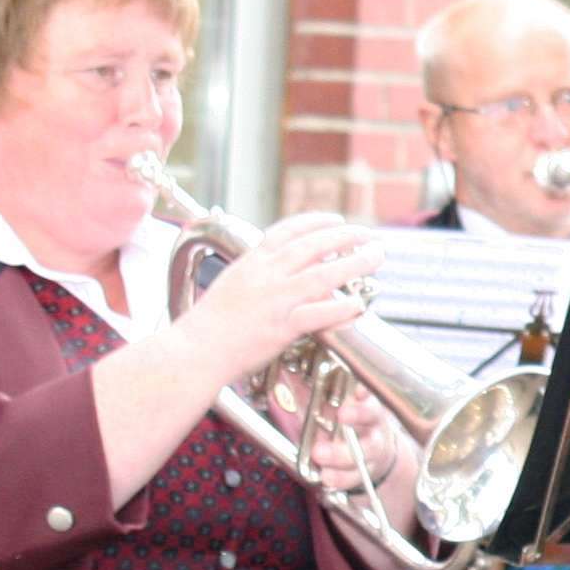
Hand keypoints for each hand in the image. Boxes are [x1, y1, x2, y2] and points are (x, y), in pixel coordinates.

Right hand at [175, 213, 381, 390]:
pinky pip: (319, 313)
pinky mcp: (281, 326)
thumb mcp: (232, 286)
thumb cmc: (209, 326)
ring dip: (354, 263)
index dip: (315, 222)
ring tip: (376, 256)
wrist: (193, 351)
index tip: (335, 219)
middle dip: (344, 236)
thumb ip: (259, 276)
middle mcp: (264, 276)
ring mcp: (274, 300)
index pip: (286, 231)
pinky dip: (342, 308)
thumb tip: (288, 272)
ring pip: (323, 275)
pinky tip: (360, 304)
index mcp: (250, 263)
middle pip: (312, 246)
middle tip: (368, 234)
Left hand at [266, 366, 414, 491]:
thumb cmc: (348, 426)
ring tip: (320, 454)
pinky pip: (355, 478)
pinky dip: (340, 479)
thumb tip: (287, 374)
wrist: (375, 456)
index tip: (358, 388)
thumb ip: (320, 394)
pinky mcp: (365, 474)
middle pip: (372, 419)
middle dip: (358, 416)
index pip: (369, 392)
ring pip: (365, 452)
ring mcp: (372, 452)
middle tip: (342, 414)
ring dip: (341, 454)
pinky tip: (326, 477)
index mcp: (367, 405)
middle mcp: (374, 426)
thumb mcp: (338, 407)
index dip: (365, 389)